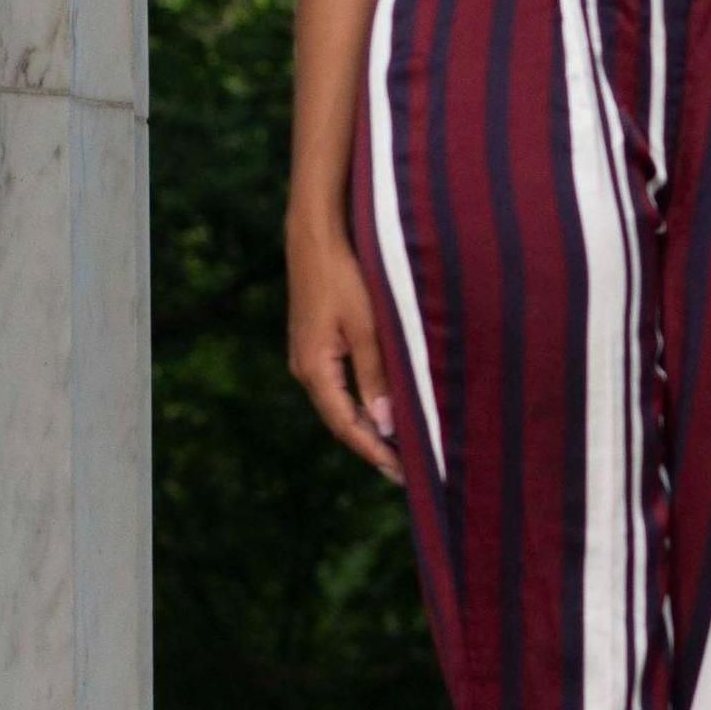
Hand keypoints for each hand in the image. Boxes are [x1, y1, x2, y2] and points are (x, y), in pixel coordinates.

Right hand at [287, 217, 404, 482]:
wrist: (315, 236)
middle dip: (372, 444)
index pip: (346, 425)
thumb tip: (386, 425)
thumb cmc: (344, 276)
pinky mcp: (315, 342)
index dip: (374, 451)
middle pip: (341, 419)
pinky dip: (361, 400)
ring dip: (367, 423)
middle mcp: (306, 369)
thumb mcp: (368, 326)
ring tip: (397, 445)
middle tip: (404, 469)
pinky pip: (339, 382)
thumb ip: (376, 375)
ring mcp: (308, 355)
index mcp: (315, 369)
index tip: (401, 473)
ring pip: (340, 401)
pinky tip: (382, 405)